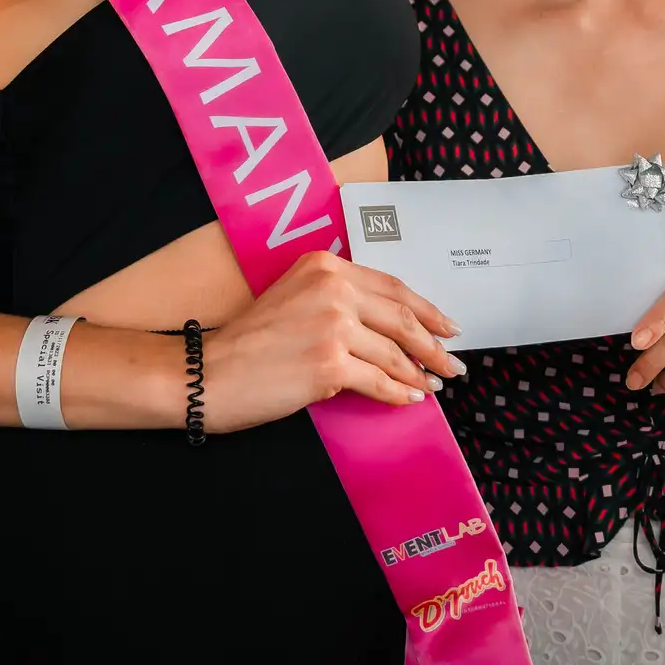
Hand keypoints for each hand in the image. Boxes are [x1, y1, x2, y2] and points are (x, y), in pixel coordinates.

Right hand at [201, 250, 464, 432]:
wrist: (211, 372)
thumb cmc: (251, 341)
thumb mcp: (296, 297)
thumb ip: (338, 298)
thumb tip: (392, 326)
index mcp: (325, 265)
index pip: (392, 286)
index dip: (426, 309)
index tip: (448, 326)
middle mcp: (332, 288)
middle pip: (402, 318)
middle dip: (433, 344)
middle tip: (453, 363)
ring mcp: (333, 326)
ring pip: (394, 353)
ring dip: (418, 373)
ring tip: (431, 385)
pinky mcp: (330, 364)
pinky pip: (378, 382)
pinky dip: (397, 393)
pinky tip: (408, 399)